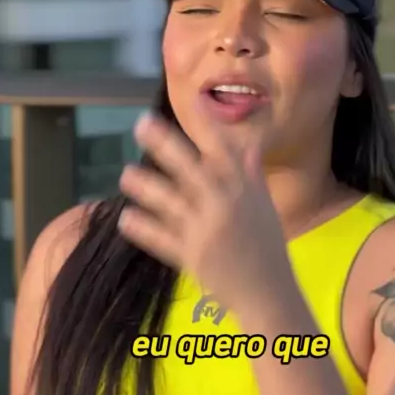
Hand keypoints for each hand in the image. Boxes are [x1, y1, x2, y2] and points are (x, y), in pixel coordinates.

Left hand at [118, 112, 296, 317]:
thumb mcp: (265, 209)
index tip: (191, 99)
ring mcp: (207, 231)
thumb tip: (250, 146)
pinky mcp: (193, 257)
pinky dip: (144, 228)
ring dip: (146, 186)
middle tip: (140, 124)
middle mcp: (225, 205)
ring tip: (125, 175)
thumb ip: (253, 177)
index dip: (205, 125)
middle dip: (164, 144)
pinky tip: (126, 219)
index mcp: (243, 191)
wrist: (269, 294)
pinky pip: (162, 239)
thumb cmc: (268, 251)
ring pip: (170, 201)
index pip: (222, 150)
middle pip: (190, 168)